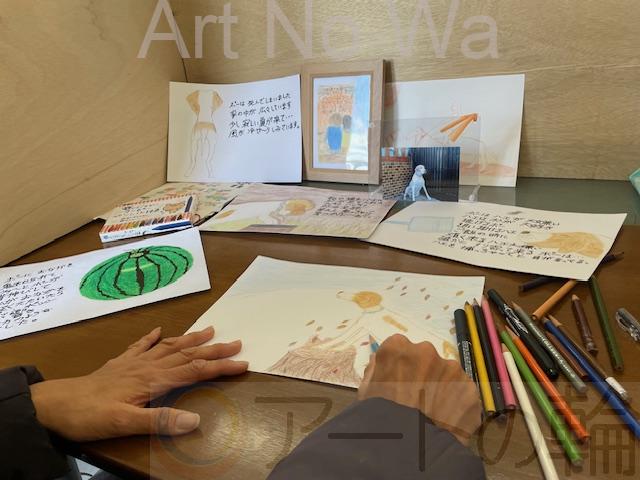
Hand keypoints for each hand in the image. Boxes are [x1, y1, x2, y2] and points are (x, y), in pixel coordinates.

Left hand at [30, 326, 247, 440]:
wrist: (55, 405)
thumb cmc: (90, 415)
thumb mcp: (125, 423)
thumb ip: (160, 421)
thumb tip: (195, 420)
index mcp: (154, 380)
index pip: (195, 371)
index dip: (221, 367)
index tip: (244, 364)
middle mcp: (148, 366)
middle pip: (187, 354)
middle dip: (214, 349)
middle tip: (237, 343)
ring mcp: (133, 362)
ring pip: (169, 347)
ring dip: (191, 339)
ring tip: (209, 329)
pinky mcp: (119, 364)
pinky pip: (141, 346)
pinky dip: (152, 337)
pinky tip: (160, 330)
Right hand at [358, 334, 480, 444]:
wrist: (407, 448)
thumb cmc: (379, 416)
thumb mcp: (366, 390)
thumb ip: (377, 369)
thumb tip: (384, 363)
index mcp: (398, 347)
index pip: (400, 349)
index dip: (401, 367)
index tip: (399, 383)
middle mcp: (427, 351)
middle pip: (427, 358)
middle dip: (424, 374)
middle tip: (418, 399)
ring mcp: (452, 369)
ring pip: (448, 375)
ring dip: (443, 388)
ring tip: (434, 413)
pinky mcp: (470, 390)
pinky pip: (463, 394)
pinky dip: (457, 404)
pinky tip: (447, 421)